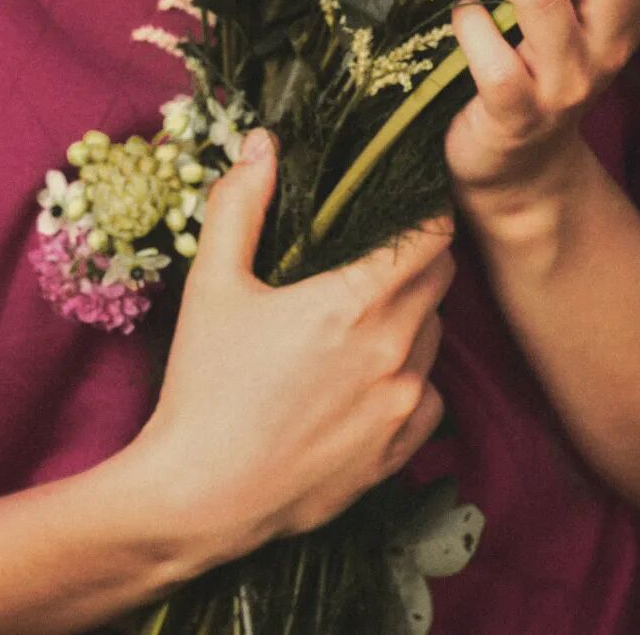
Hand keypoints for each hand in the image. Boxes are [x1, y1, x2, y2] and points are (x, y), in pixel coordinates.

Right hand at [134, 131, 455, 562]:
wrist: (200, 498)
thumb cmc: (204, 385)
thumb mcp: (213, 282)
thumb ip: (240, 204)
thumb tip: (263, 142)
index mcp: (354, 299)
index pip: (431, 235)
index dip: (423, 213)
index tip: (403, 207)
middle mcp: (393, 349)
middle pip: (440, 279)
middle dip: (417, 259)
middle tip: (376, 256)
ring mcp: (402, 404)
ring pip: (435, 336)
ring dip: (413, 317)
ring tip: (363, 318)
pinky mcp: (399, 452)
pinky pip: (429, 395)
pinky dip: (409, 378)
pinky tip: (365, 377)